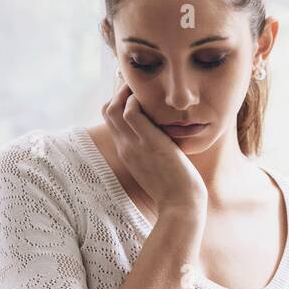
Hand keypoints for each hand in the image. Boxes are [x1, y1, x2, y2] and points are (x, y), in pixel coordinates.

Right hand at [101, 78, 208, 215]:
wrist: (181, 206)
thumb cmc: (177, 191)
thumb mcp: (161, 169)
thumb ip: (157, 153)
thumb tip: (168, 141)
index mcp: (128, 152)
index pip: (112, 121)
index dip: (120, 102)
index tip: (137, 93)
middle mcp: (126, 147)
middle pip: (107, 110)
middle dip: (119, 91)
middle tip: (139, 83)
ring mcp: (134, 145)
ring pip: (112, 108)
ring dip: (125, 91)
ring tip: (143, 86)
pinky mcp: (148, 142)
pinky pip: (129, 111)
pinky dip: (135, 99)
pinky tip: (152, 99)